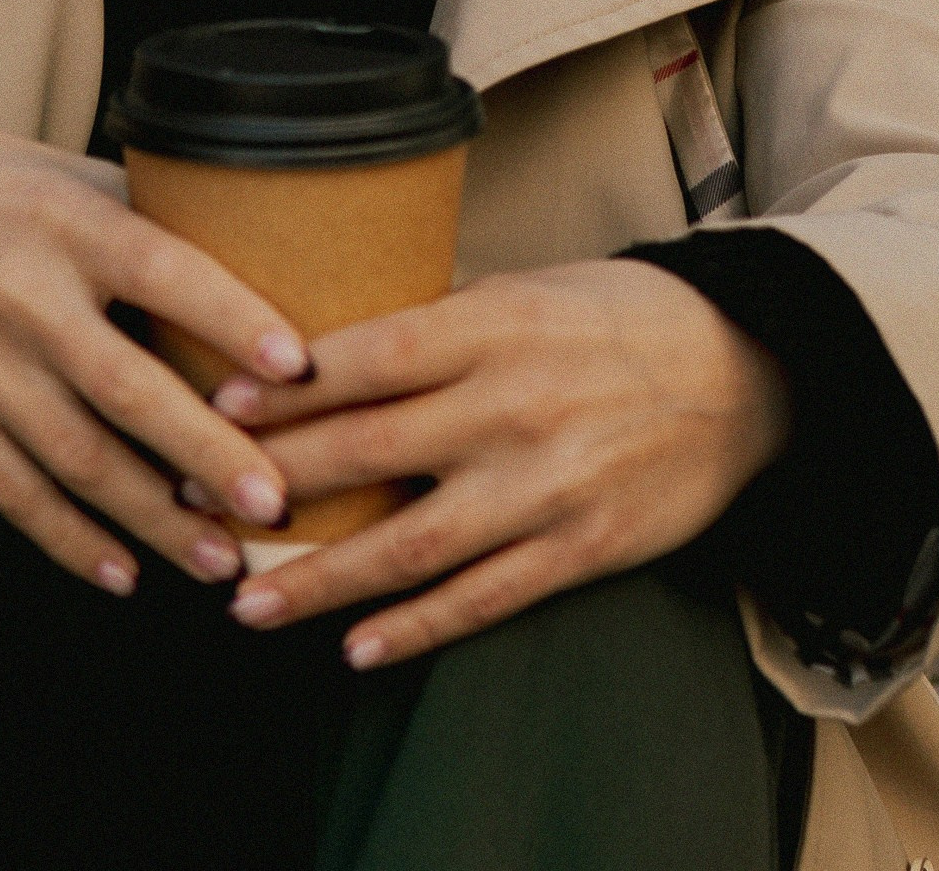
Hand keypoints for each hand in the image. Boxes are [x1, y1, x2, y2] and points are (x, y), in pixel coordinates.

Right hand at [0, 102, 308, 598]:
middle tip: (276, 502)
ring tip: (219, 559)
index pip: (164, 271)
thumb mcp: (53, 172)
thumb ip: (137, 213)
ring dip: (155, 519)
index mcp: (64, 223)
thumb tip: (242, 252)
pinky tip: (121, 571)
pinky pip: (12, 492)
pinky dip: (69, 539)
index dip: (232, 318)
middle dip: (208, 455)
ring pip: (78, 459)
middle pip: (129, 388)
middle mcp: (23, 296)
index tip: (296, 368)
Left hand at [207, 259, 789, 668]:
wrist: (746, 372)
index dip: (285, 389)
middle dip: (273, 481)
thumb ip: (441, 322)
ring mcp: (547, 485)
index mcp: (494, 325)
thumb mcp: (528, 289)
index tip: (212, 405)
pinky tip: (357, 649)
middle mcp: (514, 404)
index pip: (367, 355)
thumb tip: (335, 346)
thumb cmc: (619, 317)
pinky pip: (484, 598)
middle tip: (192, 496)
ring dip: (322, 580)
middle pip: (370, 451)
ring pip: (413, 544)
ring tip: (247, 601)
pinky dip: (417, 627)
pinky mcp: (582, 548)